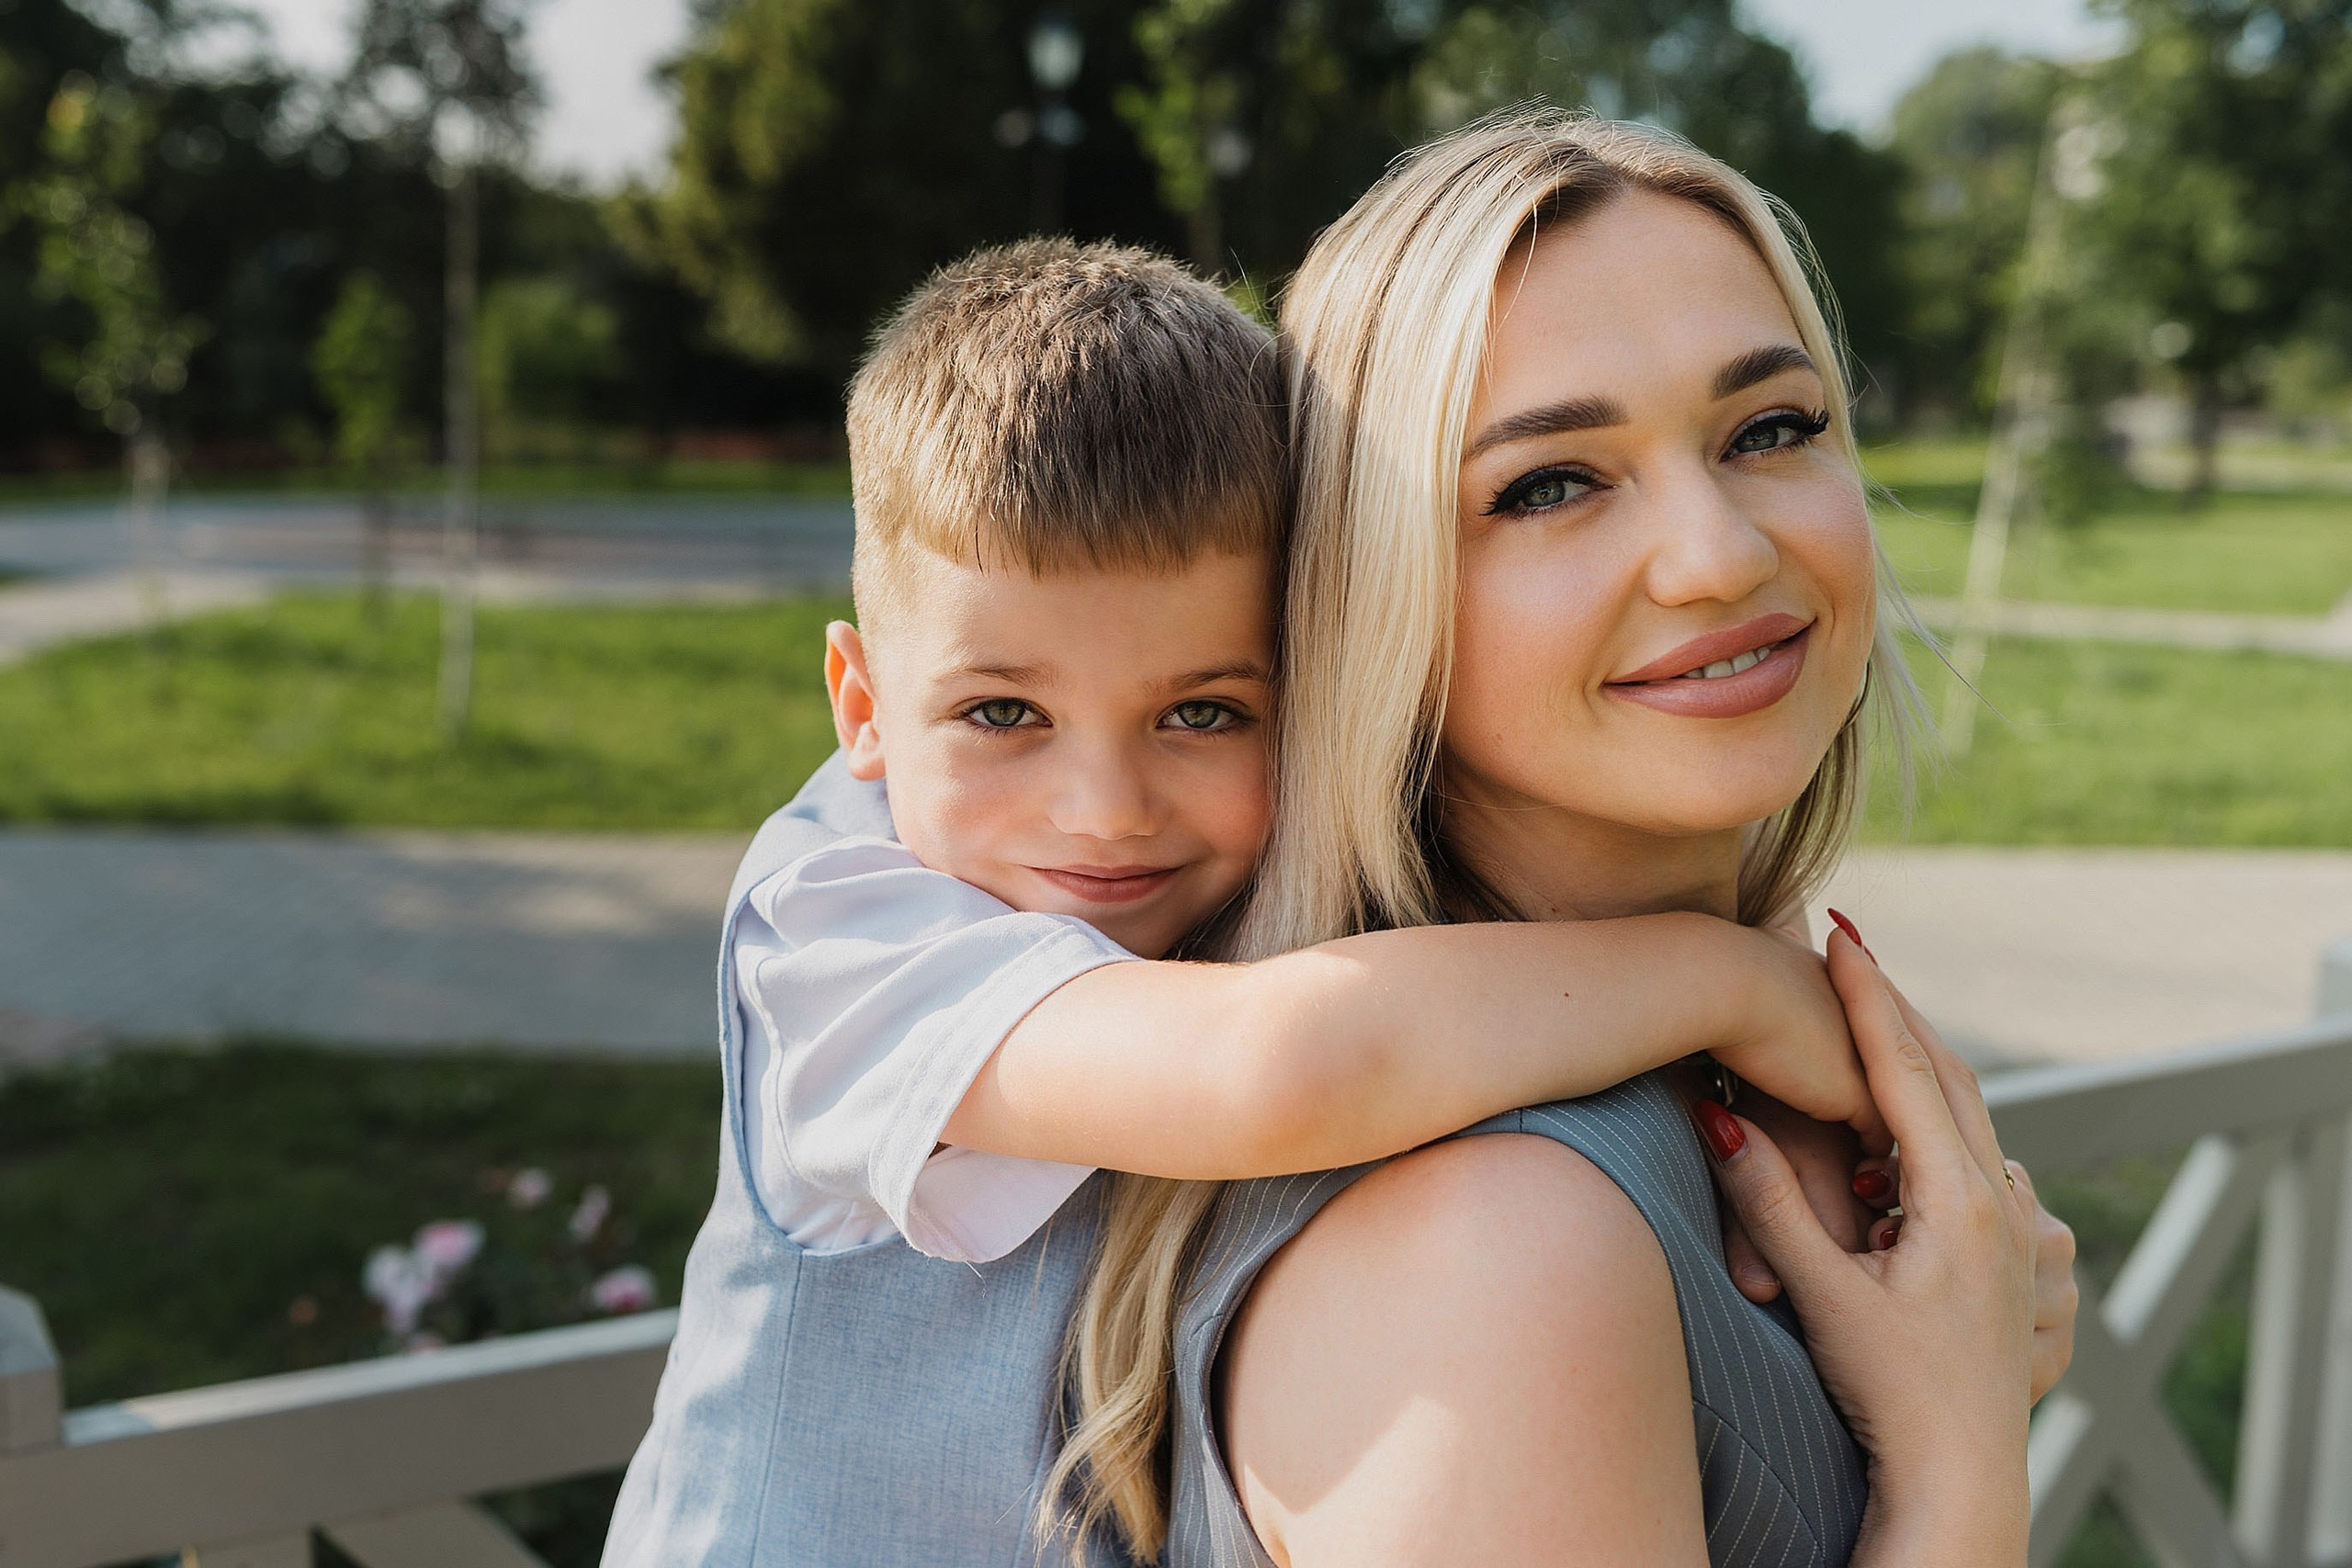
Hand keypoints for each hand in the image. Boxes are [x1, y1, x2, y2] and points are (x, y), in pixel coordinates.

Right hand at [1695, 930, 2035, 1561]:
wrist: (1961, 1481)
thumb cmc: (1892, 1395)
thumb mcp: (1822, 1294)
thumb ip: (1767, 1200)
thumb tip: (1714, 1112)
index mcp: (1959, 1200)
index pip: (1905, 1068)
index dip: (1867, 995)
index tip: (1839, 932)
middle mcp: (1999, 1202)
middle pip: (1947, 1074)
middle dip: (1894, 1007)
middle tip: (1849, 948)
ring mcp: (2012, 1229)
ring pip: (1967, 1113)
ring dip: (1914, 1058)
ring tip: (1868, 1013)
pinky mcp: (2006, 1254)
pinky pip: (1973, 1153)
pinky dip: (1932, 1112)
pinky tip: (1899, 1118)